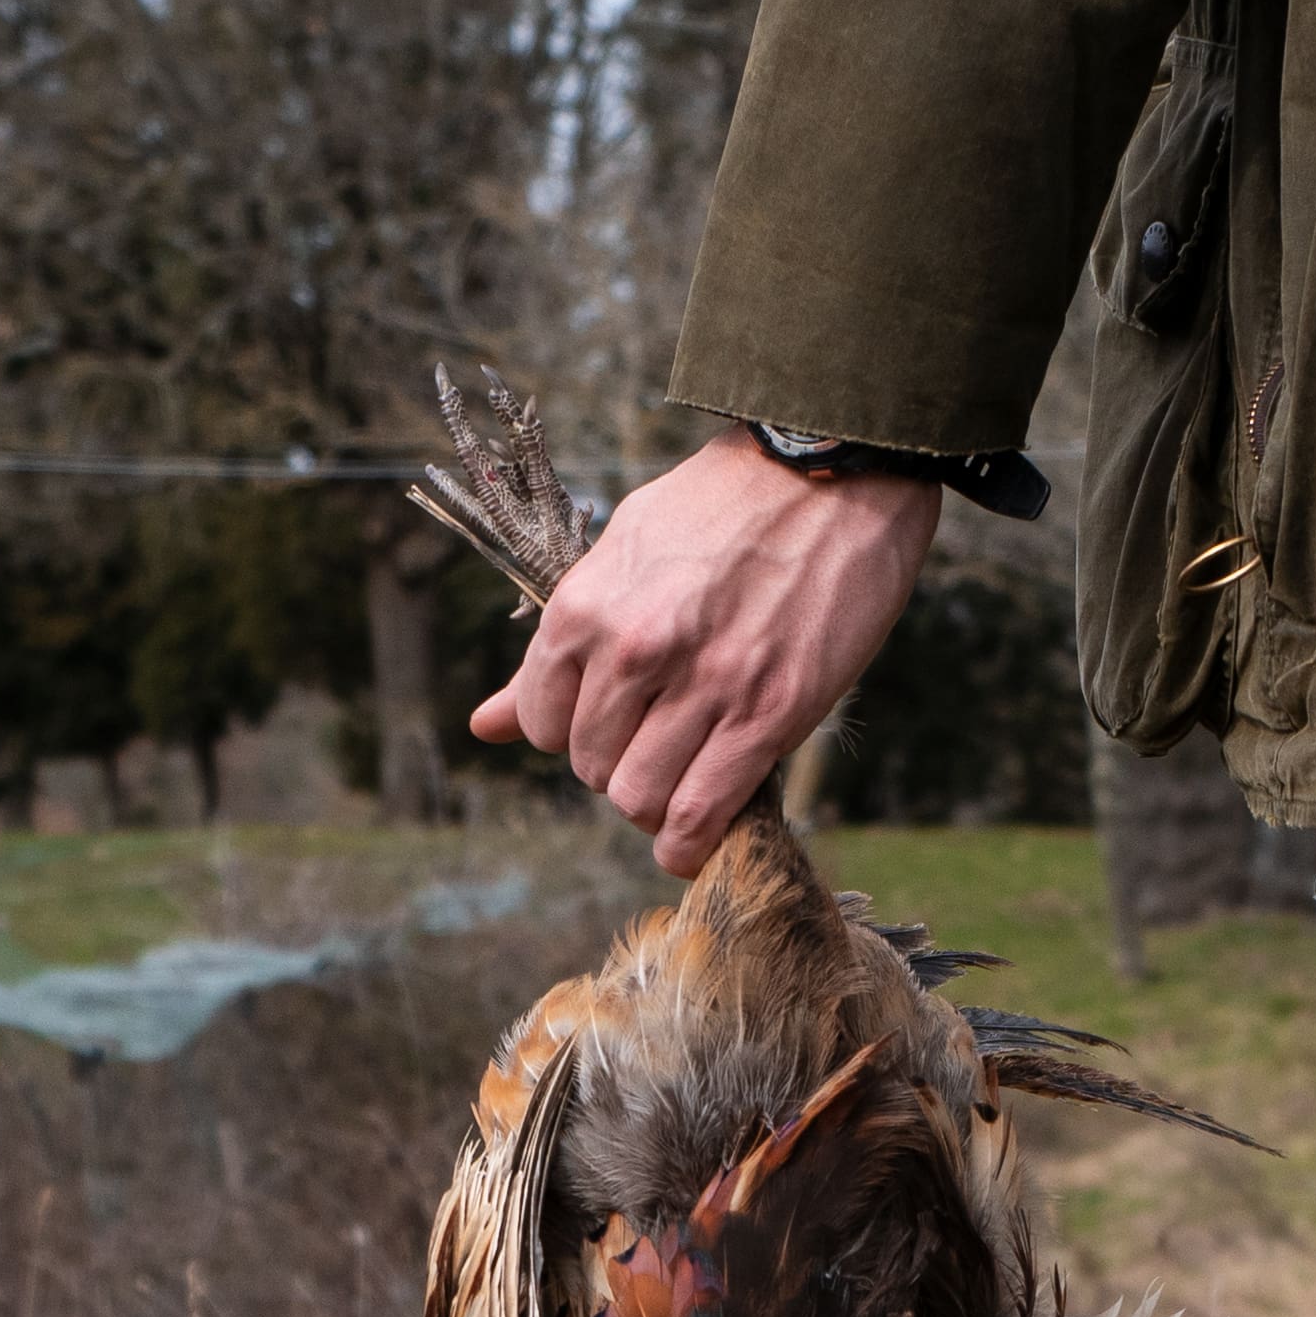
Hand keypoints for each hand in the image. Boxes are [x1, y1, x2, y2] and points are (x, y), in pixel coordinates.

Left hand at [470, 427, 939, 874]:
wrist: (830, 473)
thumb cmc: (724, 506)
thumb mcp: (623, 552)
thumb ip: (561, 645)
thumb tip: (485, 726)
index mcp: (587, 607)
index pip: (539, 722)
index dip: (570, 731)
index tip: (610, 719)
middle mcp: (635, 650)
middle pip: (591, 767)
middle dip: (618, 765)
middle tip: (659, 740)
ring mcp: (704, 686)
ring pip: (640, 798)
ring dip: (655, 803)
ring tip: (682, 778)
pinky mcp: (769, 714)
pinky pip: (701, 813)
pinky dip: (688, 844)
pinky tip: (691, 841)